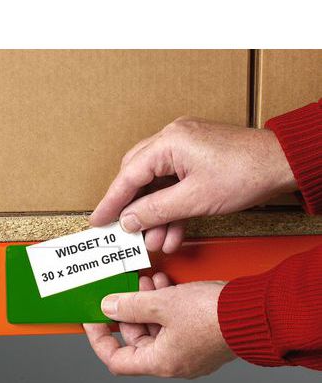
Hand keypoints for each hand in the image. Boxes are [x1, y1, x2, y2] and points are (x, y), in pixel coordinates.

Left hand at [82, 272, 235, 378]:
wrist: (256, 311)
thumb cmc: (215, 315)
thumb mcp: (163, 304)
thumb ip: (131, 306)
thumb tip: (109, 307)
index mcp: (161, 362)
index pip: (116, 360)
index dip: (100, 339)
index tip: (93, 320)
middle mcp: (174, 361)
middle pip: (136, 339)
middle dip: (128, 312)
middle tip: (125, 290)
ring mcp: (188, 350)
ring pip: (156, 328)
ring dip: (147, 304)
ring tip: (148, 281)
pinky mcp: (199, 338)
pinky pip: (173, 323)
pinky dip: (165, 305)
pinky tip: (165, 285)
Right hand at [90, 117, 296, 252]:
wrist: (284, 165)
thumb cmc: (247, 173)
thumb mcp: (193, 200)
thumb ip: (154, 211)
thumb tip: (128, 220)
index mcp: (168, 142)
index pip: (128, 175)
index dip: (111, 201)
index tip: (98, 220)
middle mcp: (173, 140)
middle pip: (138, 177)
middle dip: (132, 208)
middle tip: (122, 230)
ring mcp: (185, 149)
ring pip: (157, 186)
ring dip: (155, 215)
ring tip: (153, 241)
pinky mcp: (196, 161)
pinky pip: (174, 186)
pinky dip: (172, 209)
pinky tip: (172, 233)